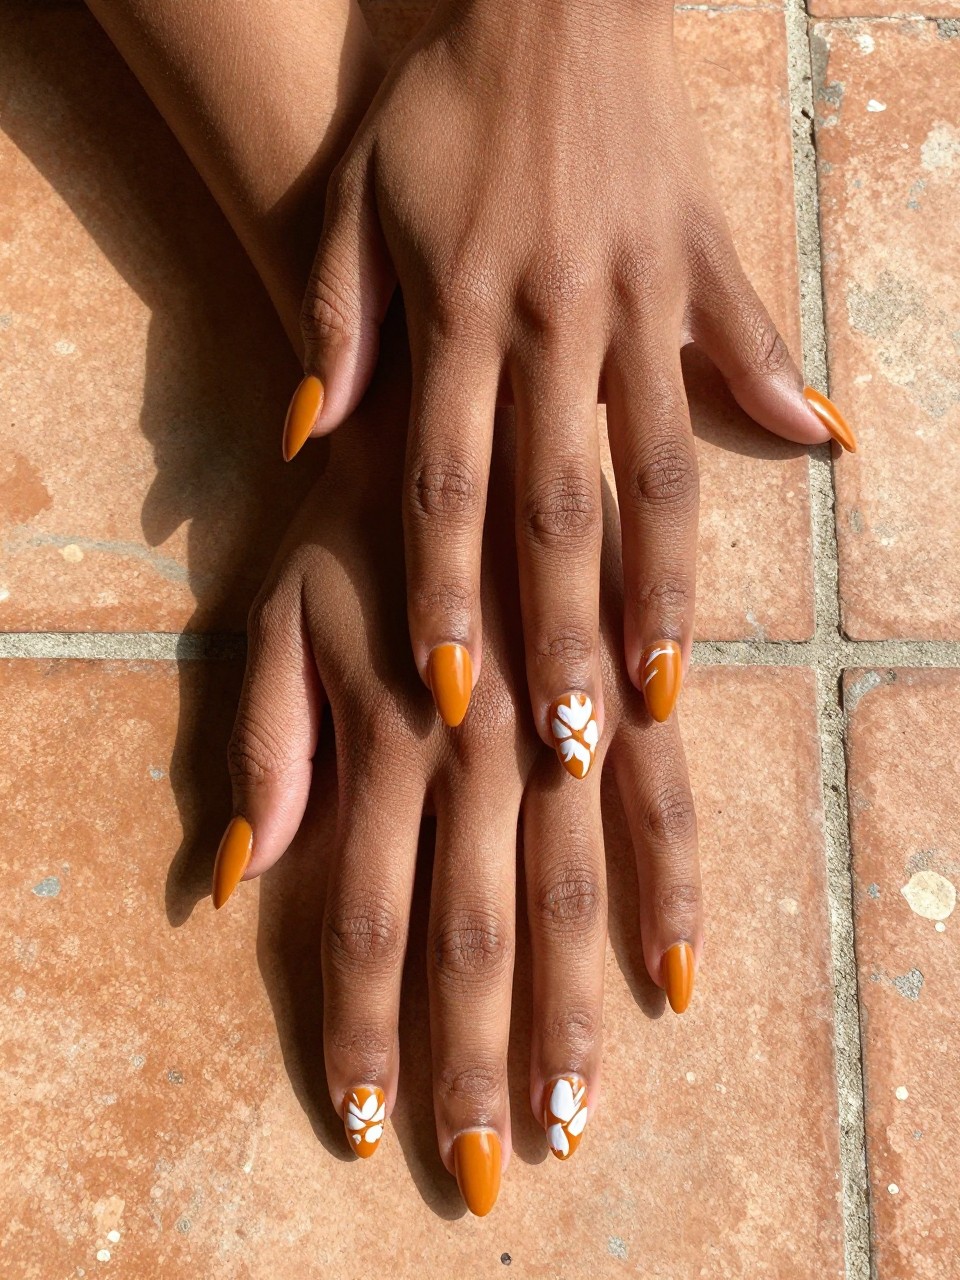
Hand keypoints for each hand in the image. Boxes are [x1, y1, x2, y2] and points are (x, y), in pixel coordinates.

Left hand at [217, 311, 702, 1212]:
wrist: (446, 414)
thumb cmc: (340, 523)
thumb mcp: (273, 620)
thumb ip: (266, 745)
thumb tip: (234, 873)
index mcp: (383, 736)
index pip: (362, 916)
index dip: (362, 1028)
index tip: (369, 1125)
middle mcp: (479, 746)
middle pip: (472, 929)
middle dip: (474, 1054)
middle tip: (491, 1163)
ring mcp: (561, 721)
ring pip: (569, 891)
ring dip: (572, 1008)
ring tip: (577, 1109)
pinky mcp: (624, 691)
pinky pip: (660, 806)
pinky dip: (669, 897)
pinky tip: (676, 978)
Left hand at [284, 0, 854, 749]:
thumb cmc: (438, 107)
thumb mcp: (355, 201)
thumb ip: (337, 326)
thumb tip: (312, 443)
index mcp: (460, 315)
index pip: (449, 487)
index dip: (448, 598)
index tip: (455, 698)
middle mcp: (553, 322)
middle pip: (559, 508)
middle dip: (564, 634)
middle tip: (577, 747)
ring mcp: (638, 295)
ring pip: (655, 465)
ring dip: (663, 584)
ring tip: (667, 683)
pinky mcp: (701, 259)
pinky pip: (742, 337)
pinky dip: (777, 390)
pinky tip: (823, 454)